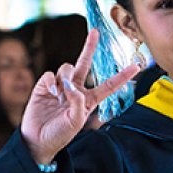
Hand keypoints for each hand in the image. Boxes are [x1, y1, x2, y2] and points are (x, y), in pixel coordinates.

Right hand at [20, 29, 139, 164]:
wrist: (37, 140)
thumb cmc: (59, 135)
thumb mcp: (75, 122)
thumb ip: (77, 101)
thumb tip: (69, 83)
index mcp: (89, 100)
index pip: (109, 85)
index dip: (122, 76)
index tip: (136, 66)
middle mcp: (75, 90)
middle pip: (85, 64)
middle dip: (89, 47)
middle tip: (95, 32)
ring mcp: (60, 86)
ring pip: (67, 68)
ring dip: (65, 78)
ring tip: (59, 95)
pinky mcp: (44, 86)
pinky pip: (50, 75)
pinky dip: (51, 82)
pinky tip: (50, 93)